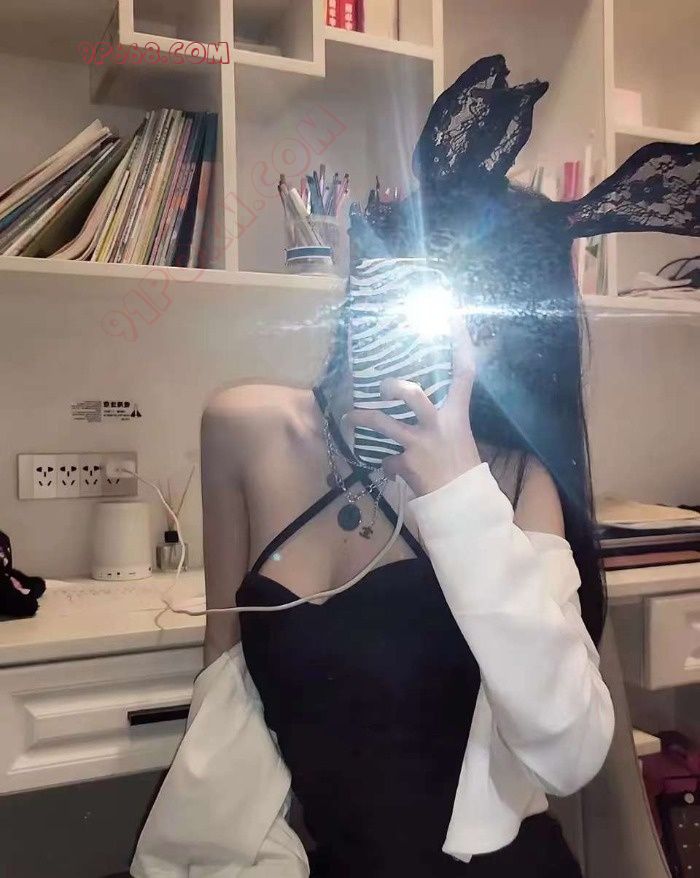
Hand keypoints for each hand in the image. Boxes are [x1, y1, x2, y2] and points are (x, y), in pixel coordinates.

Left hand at [346, 325, 480, 496]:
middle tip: (381, 384)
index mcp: (458, 414)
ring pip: (385, 425)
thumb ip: (444, 419)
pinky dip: (386, 462)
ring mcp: (420, 445)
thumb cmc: (462, 467)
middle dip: (394, 387)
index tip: (451, 316)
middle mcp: (439, 425)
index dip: (459, 342)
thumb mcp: (460, 436)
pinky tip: (387, 466)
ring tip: (351, 416)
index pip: (464, 372)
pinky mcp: (406, 465)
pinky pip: (387, 459)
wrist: (462, 504)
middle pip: (413, 395)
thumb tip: (424, 407)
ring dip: (364, 419)